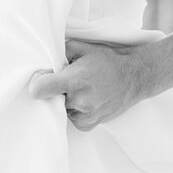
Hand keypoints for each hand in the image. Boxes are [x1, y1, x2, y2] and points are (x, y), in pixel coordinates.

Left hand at [28, 38, 149, 129]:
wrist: (134, 77)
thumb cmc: (107, 60)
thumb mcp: (80, 47)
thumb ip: (58, 54)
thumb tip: (44, 65)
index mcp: (74, 80)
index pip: (39, 89)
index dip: (38, 82)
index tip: (45, 77)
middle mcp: (79, 101)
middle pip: (50, 98)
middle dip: (55, 89)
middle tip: (70, 80)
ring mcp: (85, 116)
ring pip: (61, 108)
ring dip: (66, 100)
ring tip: (83, 89)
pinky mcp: (88, 125)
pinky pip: (71, 118)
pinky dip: (75, 110)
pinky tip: (87, 99)